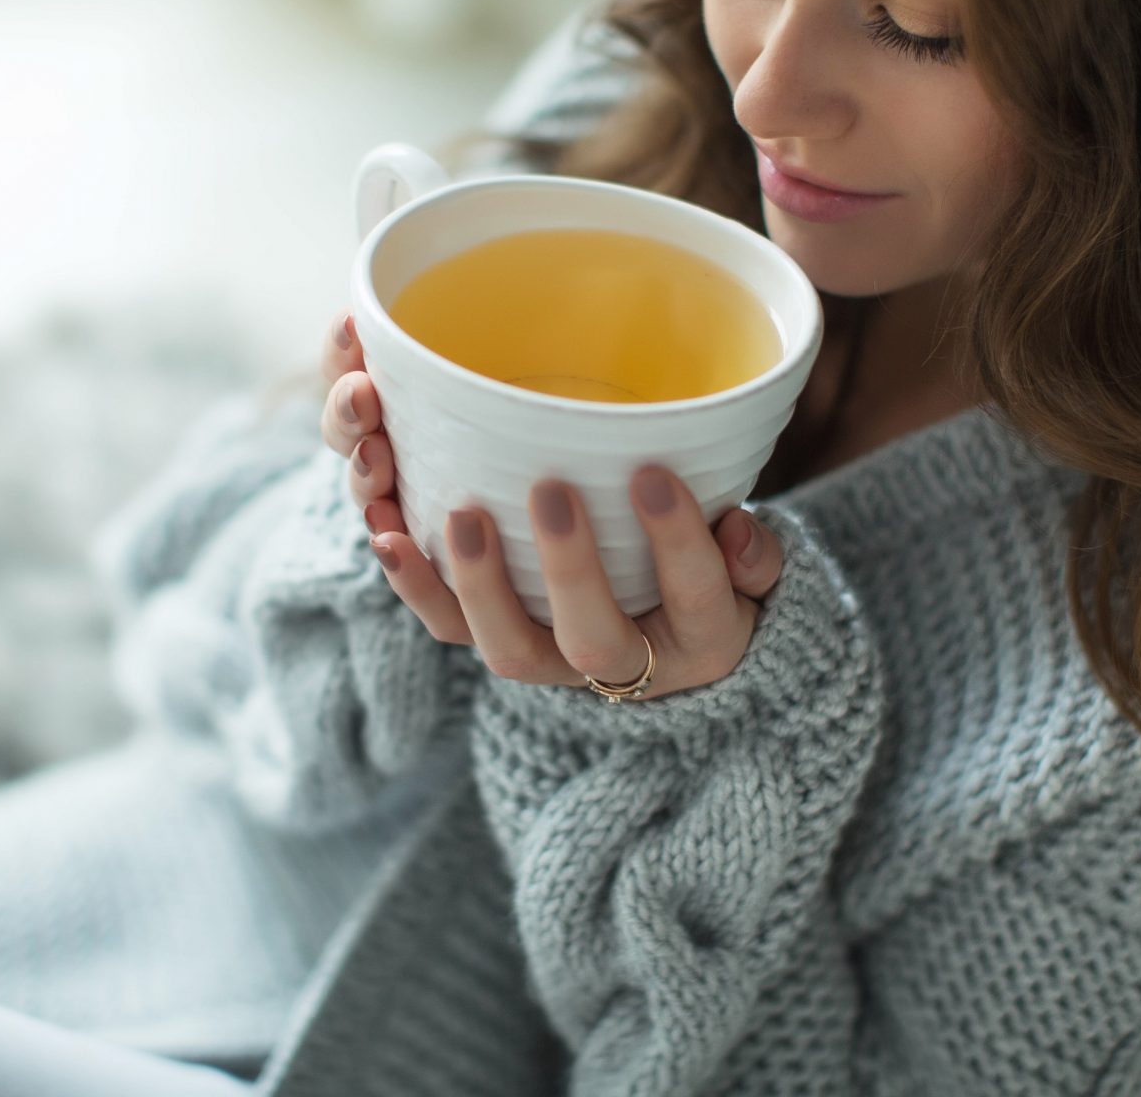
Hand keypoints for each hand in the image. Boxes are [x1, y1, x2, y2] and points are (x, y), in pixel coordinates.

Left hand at [320, 308, 785, 698]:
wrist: (667, 645)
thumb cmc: (714, 582)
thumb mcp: (753, 575)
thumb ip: (755, 556)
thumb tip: (737, 528)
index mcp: (701, 638)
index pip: (696, 597)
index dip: (678, 543)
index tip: (655, 476)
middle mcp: (620, 663)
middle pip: (592, 640)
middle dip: (570, 569)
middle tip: (552, 492)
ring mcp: (551, 657)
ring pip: (508, 647)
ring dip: (478, 585)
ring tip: (460, 517)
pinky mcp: (496, 637)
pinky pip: (449, 628)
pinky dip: (414, 586)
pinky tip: (385, 533)